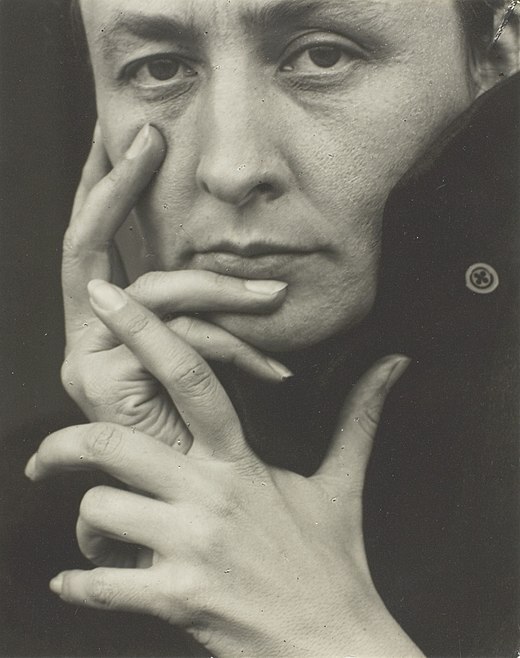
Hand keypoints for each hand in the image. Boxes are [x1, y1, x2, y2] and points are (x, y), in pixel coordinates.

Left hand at [27, 282, 422, 656]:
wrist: (335, 643)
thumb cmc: (333, 560)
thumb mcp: (342, 482)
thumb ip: (359, 415)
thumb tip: (394, 365)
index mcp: (241, 461)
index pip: (193, 377)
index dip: (146, 331)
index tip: (107, 298)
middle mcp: (211, 495)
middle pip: (115, 445)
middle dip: (64, 446)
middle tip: (47, 457)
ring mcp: (192, 548)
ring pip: (100, 511)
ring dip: (85, 524)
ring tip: (94, 533)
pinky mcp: (178, 600)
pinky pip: (103, 587)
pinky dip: (79, 586)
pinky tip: (75, 584)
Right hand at [61, 122, 291, 446]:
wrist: (191, 504)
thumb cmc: (205, 431)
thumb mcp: (212, 358)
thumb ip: (214, 318)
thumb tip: (264, 282)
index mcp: (104, 321)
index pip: (95, 241)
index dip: (108, 186)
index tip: (135, 136)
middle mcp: (85, 332)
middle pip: (87, 243)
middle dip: (118, 184)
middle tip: (150, 136)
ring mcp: (85, 357)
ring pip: (154, 292)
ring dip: (222, 290)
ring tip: (276, 299)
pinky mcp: (99, 382)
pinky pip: (176, 338)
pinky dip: (230, 345)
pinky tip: (273, 370)